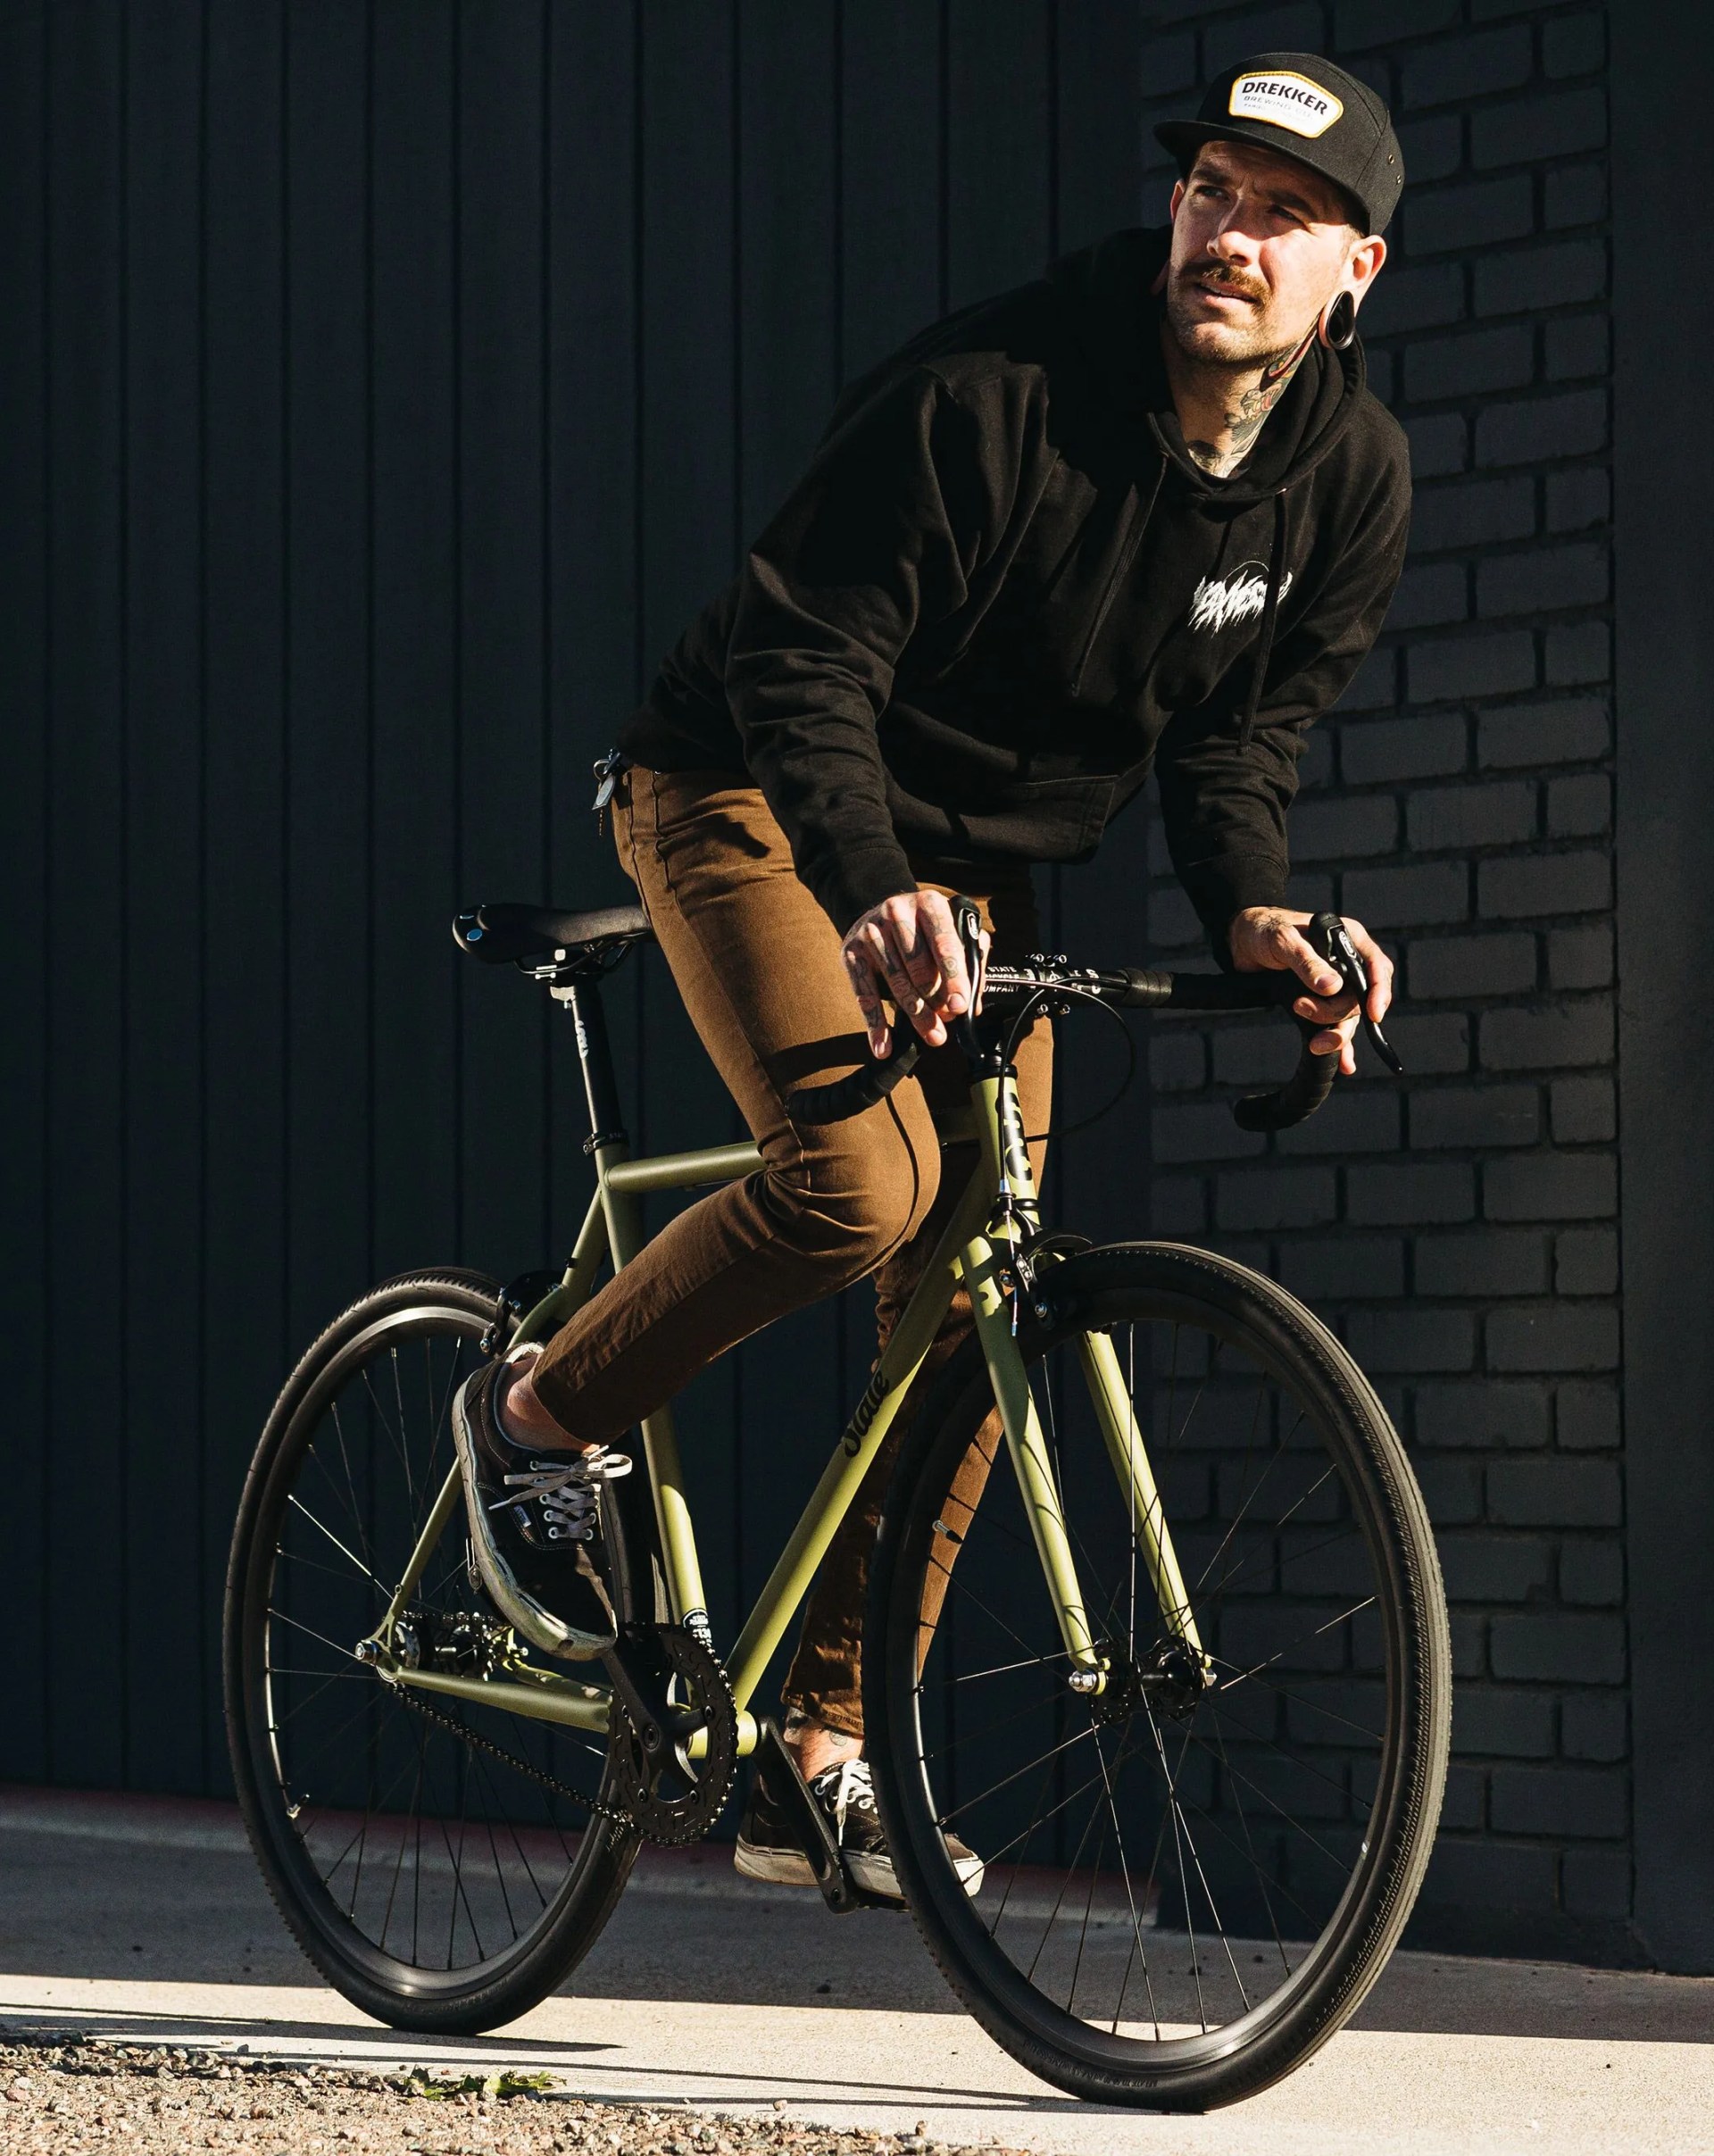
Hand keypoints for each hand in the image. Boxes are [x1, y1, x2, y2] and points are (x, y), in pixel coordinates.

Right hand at [841, 890, 989, 1056]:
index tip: (960, 1005)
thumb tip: (973, 1005)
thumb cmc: (925, 928)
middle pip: (918, 965)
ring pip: (895, 981)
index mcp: (929, 903)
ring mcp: (871, 931)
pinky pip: (864, 993)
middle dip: (935, 998)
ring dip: (915, 1014)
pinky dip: (874, 1024)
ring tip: (932, 1035)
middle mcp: (897, 911)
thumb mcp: (952, 930)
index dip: (954, 976)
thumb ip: (969, 961)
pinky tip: (883, 1046)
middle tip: (947, 1022)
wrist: (880, 911)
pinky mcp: (851, 952)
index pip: (943, 942)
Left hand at [1229, 906, 1392, 1077]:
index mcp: (1348, 940)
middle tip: (1302, 1008)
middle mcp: (1347, 965)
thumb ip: (1306, 961)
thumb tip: (1331, 987)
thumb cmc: (1266, 930)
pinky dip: (1341, 1046)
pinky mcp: (1320, 1002)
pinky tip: (1343, 1064)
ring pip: (1348, 1016)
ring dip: (1335, 1034)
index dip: (1379, 991)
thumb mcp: (1283, 940)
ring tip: (1315, 1045)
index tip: (1373, 1013)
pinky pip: (1336, 1026)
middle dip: (1336, 1013)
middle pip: (1359, 998)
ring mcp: (1335, 985)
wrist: (1243, 942)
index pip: (1376, 966)